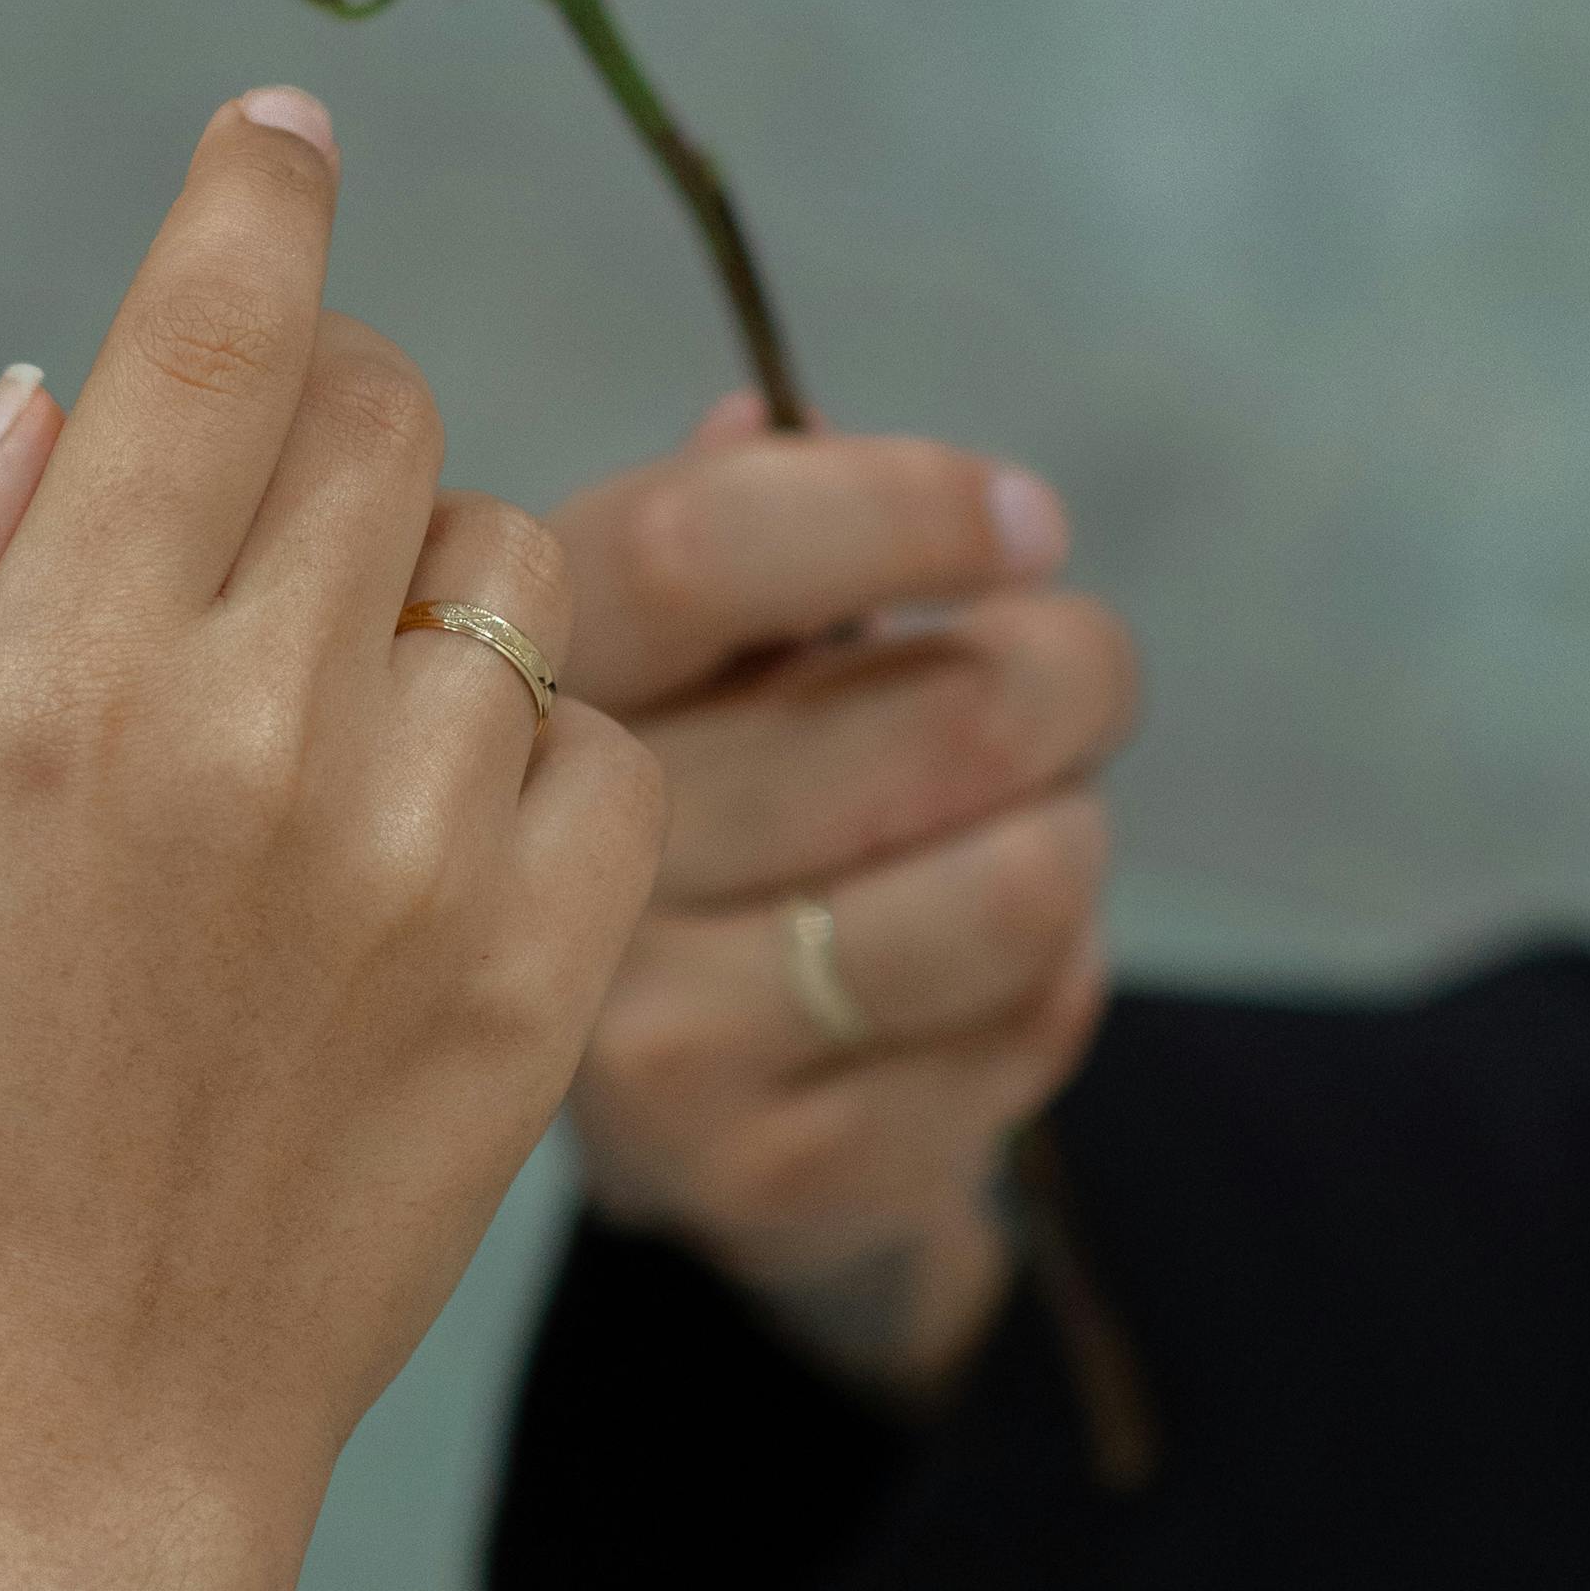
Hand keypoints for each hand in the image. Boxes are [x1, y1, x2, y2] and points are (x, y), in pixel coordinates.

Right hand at [0, 90, 666, 1590]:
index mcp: (62, 682)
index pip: (217, 327)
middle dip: (319, 412)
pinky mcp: (548, 973)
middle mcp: (263, 733)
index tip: (285, 128)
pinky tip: (423, 842)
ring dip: (427, 589)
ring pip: (513, 566)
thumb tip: (64, 388)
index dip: (261, 188)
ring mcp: (427, 854)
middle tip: (250, 517)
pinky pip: (599, 748)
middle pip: (382, 412)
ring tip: (327, 727)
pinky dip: (526, 752)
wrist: (55, 1443)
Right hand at [552, 394, 1137, 1389]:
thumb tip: (763, 414)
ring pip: (1017, 886)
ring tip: (1030, 826)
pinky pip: (1030, 1023)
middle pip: (936, 719)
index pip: (707, 547)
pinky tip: (984, 976)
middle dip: (1071, 673)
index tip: (1026, 522)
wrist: (661, 1134)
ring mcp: (647, 1043)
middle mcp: (546, 871)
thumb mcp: (666, 666)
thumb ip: (721, 534)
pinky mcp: (761, 1176)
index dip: (904, 506)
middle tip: (1077, 676)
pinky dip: (1058, 977)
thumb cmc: (694, 823)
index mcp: (513, 692)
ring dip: (1075, 833)